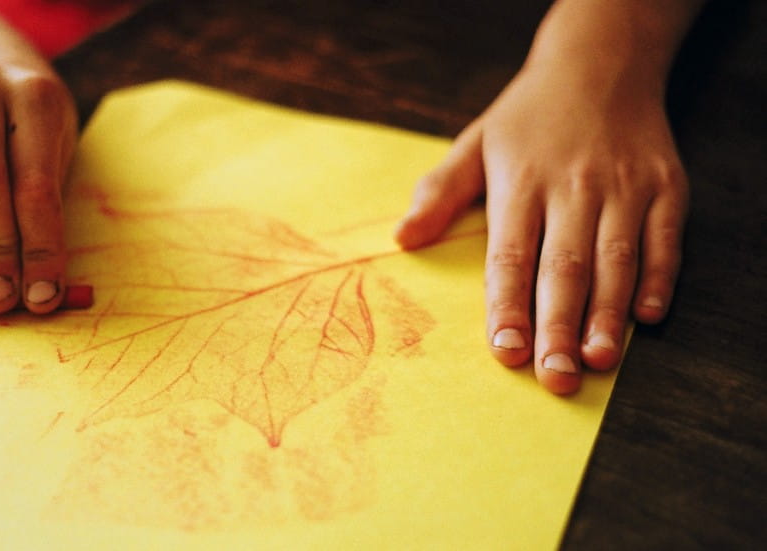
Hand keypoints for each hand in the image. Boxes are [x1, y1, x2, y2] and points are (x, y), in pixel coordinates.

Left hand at [395, 61, 687, 393]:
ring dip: (609, 315)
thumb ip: (439, 193)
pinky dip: (659, 279)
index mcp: (521, 184)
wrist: (601, 63)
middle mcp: (573, 189)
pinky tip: (647, 318)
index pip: (510, 256)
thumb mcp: (474, 143)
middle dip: (559, 327)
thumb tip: (401, 239)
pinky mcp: (666, 187)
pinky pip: (666, 240)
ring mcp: (625, 188)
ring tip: (599, 361)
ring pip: (617, 260)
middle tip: (555, 377)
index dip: (508, 306)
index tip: (505, 350)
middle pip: (564, 268)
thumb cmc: (527, 117)